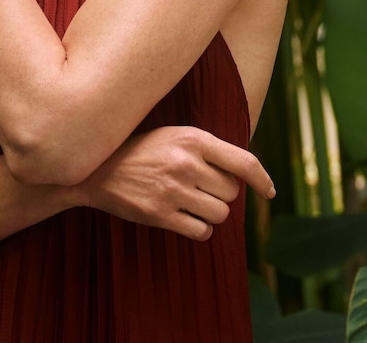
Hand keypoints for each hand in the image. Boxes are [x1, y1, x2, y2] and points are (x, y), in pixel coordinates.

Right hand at [75, 126, 276, 241]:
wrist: (98, 168)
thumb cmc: (144, 150)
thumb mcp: (176, 135)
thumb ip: (209, 149)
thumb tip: (248, 172)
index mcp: (194, 139)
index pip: (244, 162)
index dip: (262, 179)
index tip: (269, 191)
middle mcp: (186, 163)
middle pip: (232, 193)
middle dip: (222, 194)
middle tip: (201, 188)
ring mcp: (173, 190)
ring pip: (220, 214)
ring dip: (212, 213)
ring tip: (192, 202)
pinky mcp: (160, 214)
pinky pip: (202, 231)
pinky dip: (199, 228)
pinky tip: (185, 217)